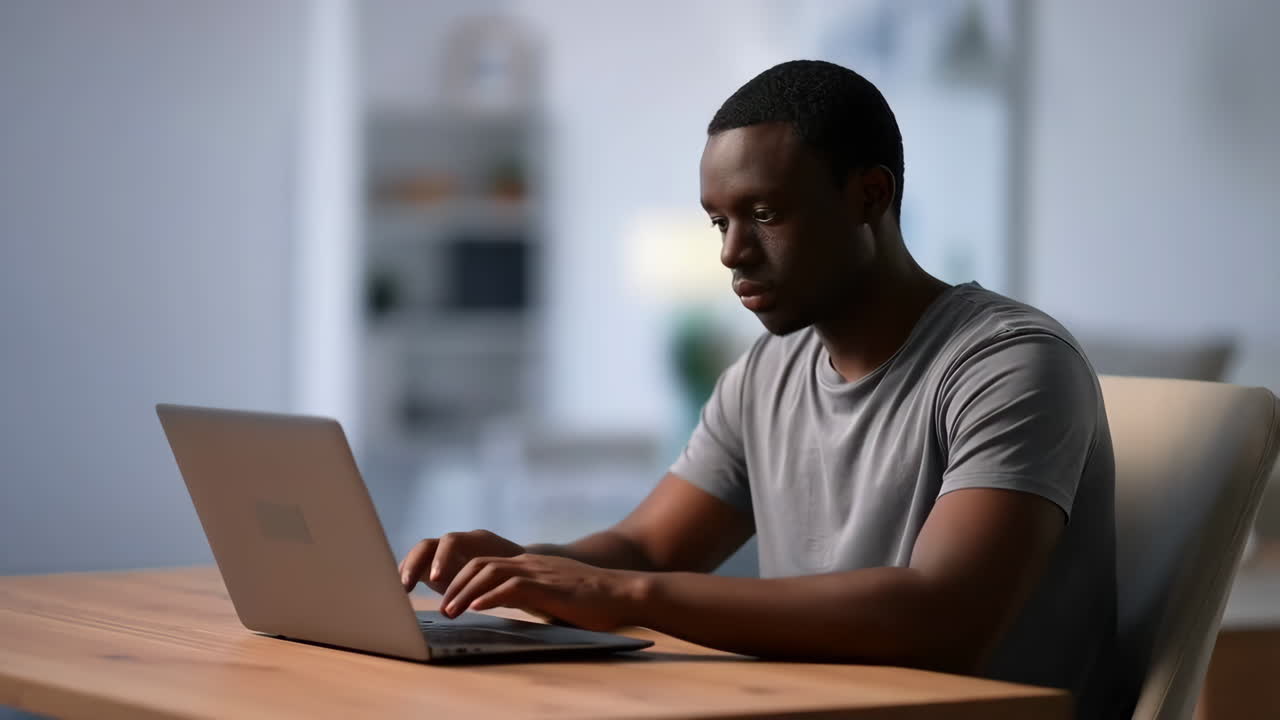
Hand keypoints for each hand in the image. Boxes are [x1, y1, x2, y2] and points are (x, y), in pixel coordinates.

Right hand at [399, 529, 524, 593]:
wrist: (514, 569)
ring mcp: (443, 554)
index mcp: (473, 541)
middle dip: (414, 563)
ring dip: (407, 571)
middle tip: (405, 586)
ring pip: (419, 556)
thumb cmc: (512, 574)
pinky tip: (399, 593)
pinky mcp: (435, 566)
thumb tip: (485, 597)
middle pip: (428, 546)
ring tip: (398, 592)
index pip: (451, 542)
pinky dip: (407, 577)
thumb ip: (493, 585)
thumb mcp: (505, 578)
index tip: (435, 579)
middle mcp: (454, 544)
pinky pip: (417, 567)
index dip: (440, 558)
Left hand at [440, 553, 647, 631]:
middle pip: (479, 564)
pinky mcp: (546, 586)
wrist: (623, 592)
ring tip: (450, 611)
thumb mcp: (552, 593)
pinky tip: (475, 608)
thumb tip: (506, 605)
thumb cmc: (592, 600)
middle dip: (454, 584)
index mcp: (529, 565)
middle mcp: (529, 563)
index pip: (484, 563)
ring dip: (464, 592)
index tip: (445, 597)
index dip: (460, 577)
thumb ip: (530, 594)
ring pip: (489, 573)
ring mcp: (538, 573)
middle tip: (441, 607)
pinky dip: (489, 597)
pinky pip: (510, 587)